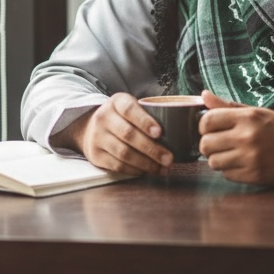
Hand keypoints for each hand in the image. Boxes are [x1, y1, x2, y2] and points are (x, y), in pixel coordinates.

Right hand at [53, 92, 173, 176]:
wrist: (89, 128)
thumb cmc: (122, 118)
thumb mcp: (131, 107)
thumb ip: (150, 113)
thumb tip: (184, 124)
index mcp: (116, 102)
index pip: (129, 109)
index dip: (144, 121)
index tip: (160, 133)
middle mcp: (104, 118)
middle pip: (128, 135)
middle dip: (151, 149)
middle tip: (169, 158)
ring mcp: (97, 137)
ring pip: (123, 153)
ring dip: (146, 163)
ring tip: (162, 168)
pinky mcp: (96, 155)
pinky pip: (117, 165)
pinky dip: (135, 170)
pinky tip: (147, 171)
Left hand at [198, 90, 273, 185]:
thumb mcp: (256, 112)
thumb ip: (227, 106)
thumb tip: (204, 95)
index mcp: (247, 117)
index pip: (207, 121)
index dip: (204, 125)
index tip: (211, 128)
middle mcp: (247, 137)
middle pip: (205, 144)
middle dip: (209, 144)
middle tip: (220, 143)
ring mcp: (250, 158)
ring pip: (212, 162)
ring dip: (218, 158)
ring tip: (231, 154)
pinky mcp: (253, 175)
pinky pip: (226, 174)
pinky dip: (229, 170)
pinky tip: (241, 163)